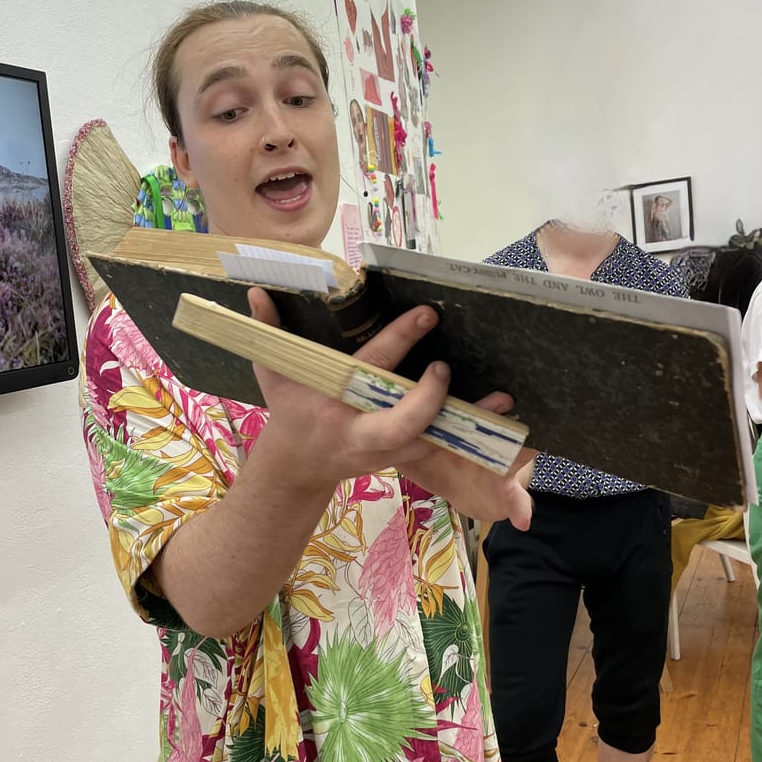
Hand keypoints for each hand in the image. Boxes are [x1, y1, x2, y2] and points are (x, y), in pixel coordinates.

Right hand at [247, 288, 532, 528]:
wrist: (298, 468)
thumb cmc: (289, 414)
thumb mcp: (272, 375)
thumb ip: (269, 333)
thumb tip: (257, 293)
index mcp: (334, 406)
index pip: (373, 369)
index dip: (400, 343)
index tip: (427, 317)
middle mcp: (363, 432)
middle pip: (405, 424)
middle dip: (431, 399)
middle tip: (448, 366)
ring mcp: (386, 451)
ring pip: (432, 444)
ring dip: (468, 423)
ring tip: (504, 400)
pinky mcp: (404, 459)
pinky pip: (441, 449)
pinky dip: (468, 436)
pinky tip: (499, 418)